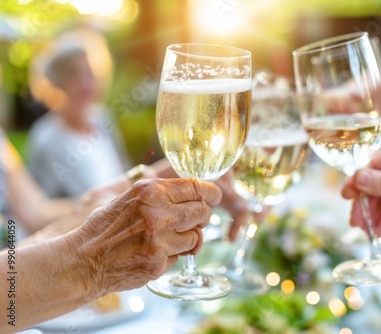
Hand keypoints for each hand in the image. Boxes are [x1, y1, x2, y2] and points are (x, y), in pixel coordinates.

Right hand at [66, 178, 221, 297]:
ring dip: (188, 238)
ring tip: (168, 238)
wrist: (83, 261)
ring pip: (197, 237)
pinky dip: (174, 254)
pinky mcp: (159, 263)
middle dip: (202, 216)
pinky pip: (181, 256)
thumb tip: (196, 194)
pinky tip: (155, 252)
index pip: (196, 187)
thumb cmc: (105, 227)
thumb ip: (162, 194)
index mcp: (150, 191)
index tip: (214, 196)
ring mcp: (160, 240)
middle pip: (202, 211)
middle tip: (194, 219)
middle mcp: (158, 213)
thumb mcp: (130, 197)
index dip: (211, 192)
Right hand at [341, 138, 380, 246]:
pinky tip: (376, 232)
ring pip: (376, 201)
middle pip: (371, 185)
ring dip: (369, 215)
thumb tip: (358, 179)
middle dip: (362, 201)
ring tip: (364, 229)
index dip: (359, 179)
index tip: (348, 193)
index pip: (373, 164)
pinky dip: (380, 223)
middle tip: (354, 216)